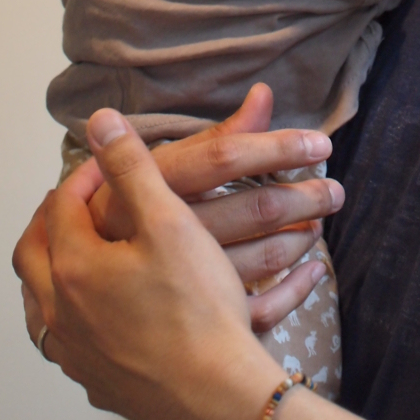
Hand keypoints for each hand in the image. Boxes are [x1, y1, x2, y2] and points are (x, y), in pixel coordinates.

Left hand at [14, 108, 282, 419]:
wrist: (218, 398)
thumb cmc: (197, 308)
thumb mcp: (169, 222)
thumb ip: (132, 167)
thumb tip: (99, 121)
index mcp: (71, 267)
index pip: (62, 204)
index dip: (86, 174)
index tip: (111, 160)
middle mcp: (59, 313)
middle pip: (33, 254)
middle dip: (54, 219)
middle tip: (82, 200)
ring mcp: (74, 355)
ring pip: (42, 303)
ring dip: (56, 270)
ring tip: (83, 253)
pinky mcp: (96, 384)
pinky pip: (68, 342)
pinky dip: (75, 314)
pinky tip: (103, 311)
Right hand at [64, 85, 340, 331]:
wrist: (84, 299)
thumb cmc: (128, 225)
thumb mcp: (163, 174)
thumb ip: (218, 137)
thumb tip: (264, 94)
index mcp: (154, 190)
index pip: (225, 157)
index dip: (277, 146)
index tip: (322, 143)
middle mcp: (167, 236)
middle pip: (253, 210)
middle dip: (303, 197)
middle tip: (335, 191)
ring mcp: (182, 286)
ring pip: (260, 260)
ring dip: (298, 239)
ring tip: (318, 224)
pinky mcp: (196, 325)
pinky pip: (259, 311)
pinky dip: (294, 291)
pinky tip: (314, 272)